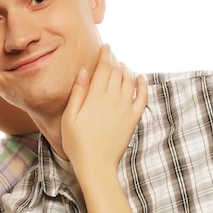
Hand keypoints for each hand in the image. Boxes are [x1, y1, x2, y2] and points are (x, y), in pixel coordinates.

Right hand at [61, 45, 146, 176]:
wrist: (96, 165)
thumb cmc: (77, 144)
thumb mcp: (69, 117)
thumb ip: (77, 93)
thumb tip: (83, 71)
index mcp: (95, 97)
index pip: (104, 68)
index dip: (105, 55)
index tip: (105, 47)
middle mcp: (113, 99)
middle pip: (117, 72)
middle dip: (114, 60)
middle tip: (111, 55)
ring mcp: (126, 108)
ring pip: (130, 80)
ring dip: (126, 70)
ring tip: (121, 66)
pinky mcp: (133, 119)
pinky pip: (143, 96)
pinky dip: (143, 84)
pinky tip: (141, 77)